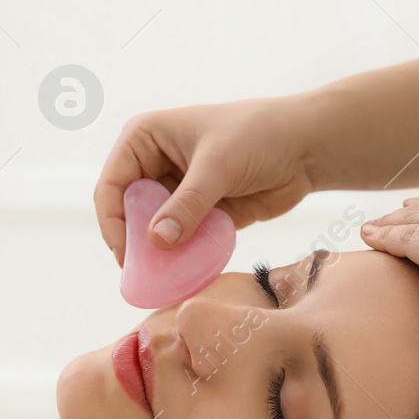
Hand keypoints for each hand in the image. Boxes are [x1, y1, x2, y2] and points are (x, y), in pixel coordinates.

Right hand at [95, 98, 317, 265]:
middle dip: (135, 245)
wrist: (306, 146)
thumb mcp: (218, 166)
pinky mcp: (200, 214)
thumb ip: (187, 205)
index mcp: (145, 139)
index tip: (127, 255)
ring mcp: (177, 192)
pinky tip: (187, 277)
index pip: (112, 185)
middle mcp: (154, 165)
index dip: (113, 222)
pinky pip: (182, 242)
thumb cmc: (259, 134)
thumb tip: (156, 242)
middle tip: (144, 278)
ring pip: (154, 232)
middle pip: (128, 213)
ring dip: (160, 257)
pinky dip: (183, 259)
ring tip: (164, 284)